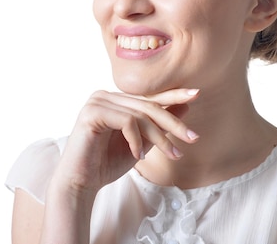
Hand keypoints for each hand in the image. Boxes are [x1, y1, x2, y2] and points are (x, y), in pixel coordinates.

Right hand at [52, 88, 199, 194]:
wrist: (81, 182)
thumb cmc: (106, 164)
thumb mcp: (141, 143)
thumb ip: (158, 125)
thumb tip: (186, 107)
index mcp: (115, 100)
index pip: (148, 96)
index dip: (173, 94)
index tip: (196, 94)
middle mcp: (105, 96)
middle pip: (148, 105)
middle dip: (173, 123)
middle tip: (192, 138)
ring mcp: (97, 101)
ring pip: (140, 114)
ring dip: (159, 137)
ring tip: (172, 154)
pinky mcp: (92, 112)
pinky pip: (126, 121)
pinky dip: (137, 139)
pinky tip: (138, 155)